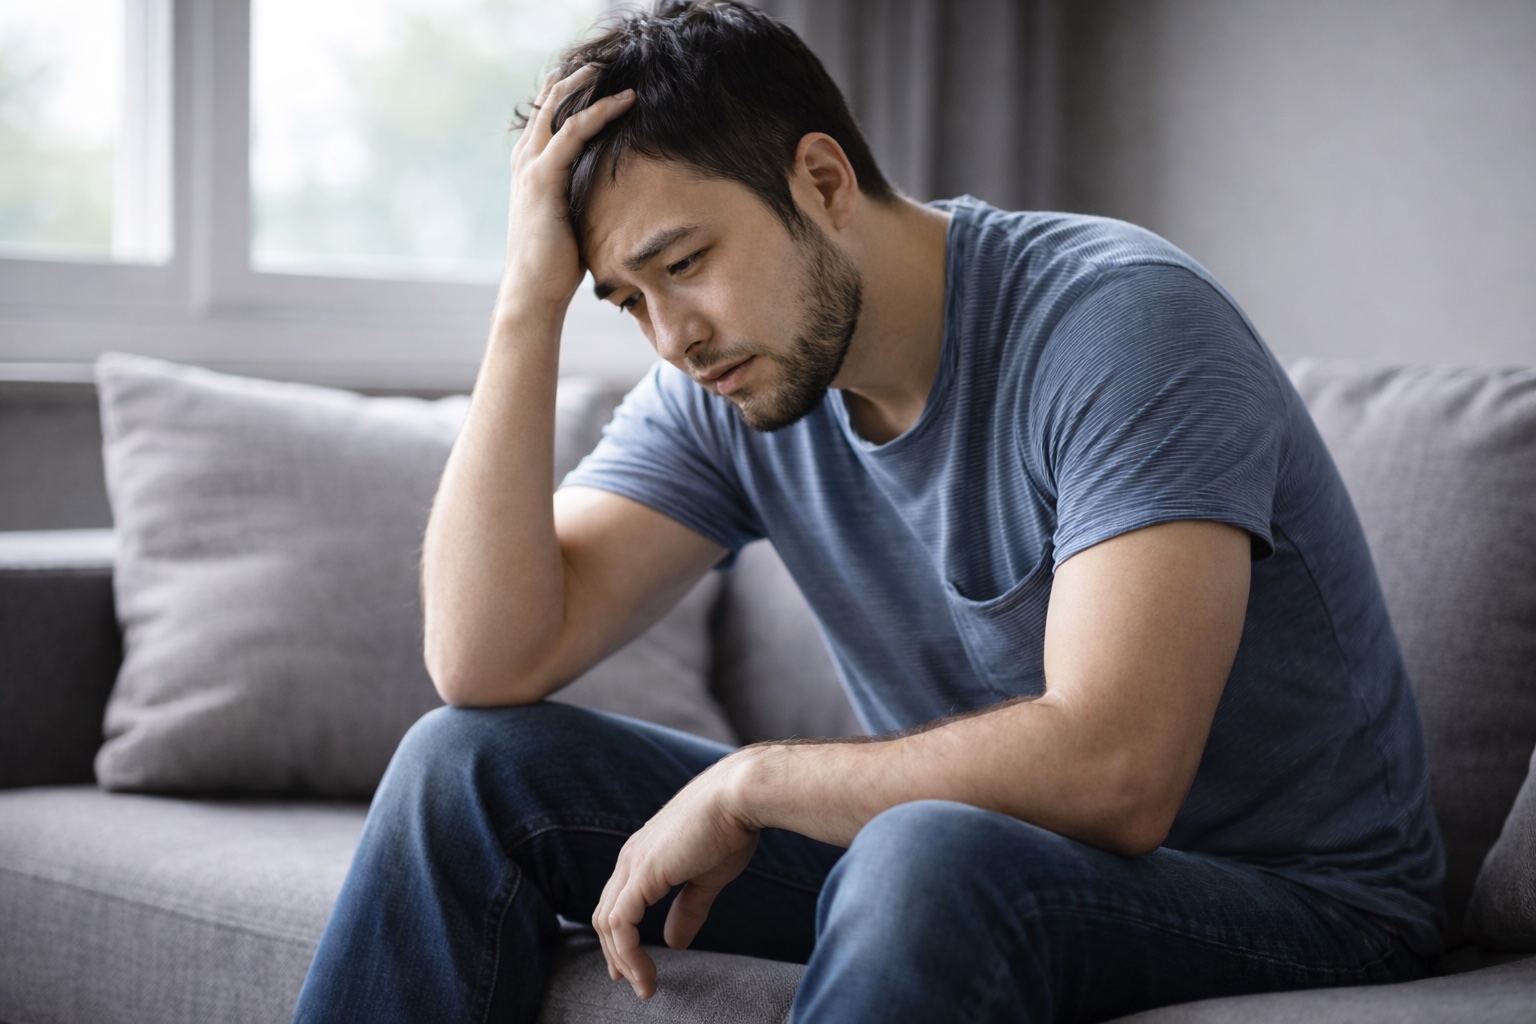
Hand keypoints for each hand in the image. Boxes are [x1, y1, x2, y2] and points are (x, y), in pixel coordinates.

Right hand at [499, 66, 635, 314]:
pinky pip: (573, 133)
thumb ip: (580, 202)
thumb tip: (612, 200)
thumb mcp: (570, 223)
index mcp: (529, 171)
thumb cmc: (554, 267)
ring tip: (611, 68)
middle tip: (597, 63)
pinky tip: (624, 101)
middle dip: (571, 81)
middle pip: (547, 106)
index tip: (586, 81)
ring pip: (558, 110)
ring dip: (585, 85)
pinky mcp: (543, 180)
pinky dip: (599, 112)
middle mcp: (525, 163)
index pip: (545, 121)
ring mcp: (531, 169)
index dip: (563, 97)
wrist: (533, 291)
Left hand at [593, 756, 760, 1000]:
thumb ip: (687, 909)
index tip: (632, 969)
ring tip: (645, 986)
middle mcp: (630, 859)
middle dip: (616, 955)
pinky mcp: (642, 874)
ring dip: (622, 961)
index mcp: (643, 856)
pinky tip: (645, 972)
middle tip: (637, 984)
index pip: (617, 904)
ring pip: (607, 923)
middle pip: (605, 916)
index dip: (620, 939)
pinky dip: (627, 953)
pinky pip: (620, 924)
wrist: (739, 797)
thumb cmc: (730, 827)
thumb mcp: (706, 878)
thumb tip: (673, 942)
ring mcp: (632, 865)